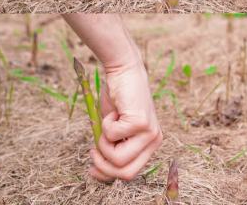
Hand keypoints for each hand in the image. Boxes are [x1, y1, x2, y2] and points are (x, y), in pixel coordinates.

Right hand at [88, 55, 161, 181]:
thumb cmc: (116, 98)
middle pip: (126, 174)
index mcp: (149, 145)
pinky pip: (112, 136)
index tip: (91, 169)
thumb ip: (109, 148)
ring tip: (107, 124)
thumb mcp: (111, 129)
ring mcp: (150, 134)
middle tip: (93, 149)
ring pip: (118, 159)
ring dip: (103, 143)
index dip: (108, 175)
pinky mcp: (141, 123)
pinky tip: (114, 111)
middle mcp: (154, 142)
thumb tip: (96, 171)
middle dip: (103, 165)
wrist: (123, 71)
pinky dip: (106, 124)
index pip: (130, 173)